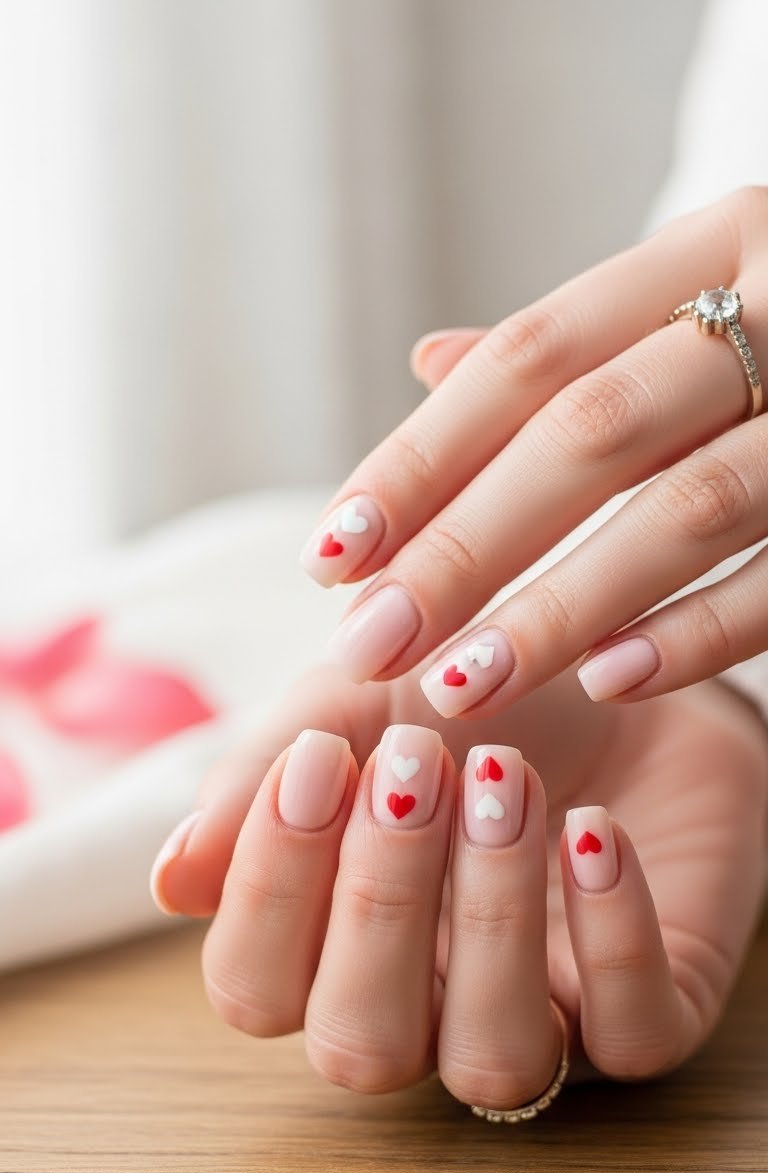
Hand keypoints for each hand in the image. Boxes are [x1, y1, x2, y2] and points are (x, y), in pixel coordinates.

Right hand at [150, 663, 767, 1096]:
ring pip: (491, 1060)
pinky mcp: (653, 1009)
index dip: (270, 889)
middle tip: (417, 764)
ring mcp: (540, 1018)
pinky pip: (630, 1037)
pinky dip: (611, 935)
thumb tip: (173, 883)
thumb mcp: (348, 706)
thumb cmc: (463, 695)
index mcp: (329, 948)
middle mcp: (424, 1008)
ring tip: (503, 781)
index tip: (318, 759)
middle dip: (380, 900)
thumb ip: (258, 783)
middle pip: (360, 1046)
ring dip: (490, 918)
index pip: (255, 990)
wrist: (614, 661)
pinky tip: (592, 828)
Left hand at [297, 186, 767, 717]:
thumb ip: (575, 345)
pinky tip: (610, 682)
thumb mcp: (699, 301)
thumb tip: (428, 368)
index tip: (333, 550)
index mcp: (715, 247)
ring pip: (689, 509)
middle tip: (368, 641)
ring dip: (562, 606)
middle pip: (591, 432)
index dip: (424, 456)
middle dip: (466, 545)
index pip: (534, 357)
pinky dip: (702, 629)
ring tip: (460, 684)